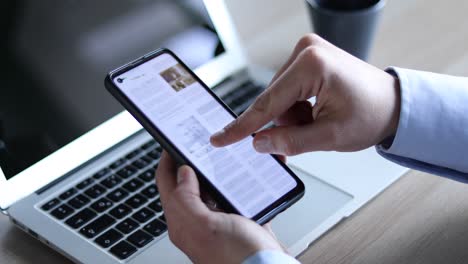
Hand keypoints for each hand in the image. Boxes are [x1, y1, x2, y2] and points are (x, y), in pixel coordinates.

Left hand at [156, 151, 285, 263]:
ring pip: (214, 188)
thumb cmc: (237, 259)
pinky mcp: (242, 222)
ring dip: (218, 170)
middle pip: (189, 184)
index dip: (167, 160)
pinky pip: (237, 196)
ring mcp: (221, 221)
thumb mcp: (205, 226)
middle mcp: (199, 221)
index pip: (167, 183)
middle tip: (200, 142)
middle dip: (192, 161)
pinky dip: (241, 183)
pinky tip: (248, 173)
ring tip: (223, 153)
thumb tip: (183, 173)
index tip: (173, 140)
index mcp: (183, 222)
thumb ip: (187, 199)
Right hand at [210, 34, 400, 154]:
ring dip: (292, 118)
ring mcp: (306, 52)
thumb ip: (291, 142)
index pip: (268, 103)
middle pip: (273, 100)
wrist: (394, 104)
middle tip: (309, 134)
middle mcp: (306, 51)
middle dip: (284, 124)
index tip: (220, 139)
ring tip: (318, 121)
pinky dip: (296, 109)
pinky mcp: (308, 59)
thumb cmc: (372, 114)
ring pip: (279, 98)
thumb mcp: (331, 136)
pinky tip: (315, 112)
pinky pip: (287, 91)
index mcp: (312, 65)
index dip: (243, 127)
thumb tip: (259, 143)